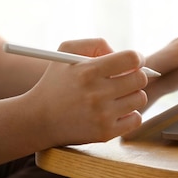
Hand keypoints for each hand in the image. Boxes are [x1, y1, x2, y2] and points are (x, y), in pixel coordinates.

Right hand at [22, 39, 148, 145]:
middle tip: (124, 78)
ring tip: (116, 95)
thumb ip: (96, 44)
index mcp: (88, 71)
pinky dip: (130, 114)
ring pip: (140, 99)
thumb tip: (119, 53)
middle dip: (135, 76)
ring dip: (132, 95)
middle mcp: (97, 94)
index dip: (137, 58)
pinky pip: (136, 119)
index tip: (133, 62)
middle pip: (140, 79)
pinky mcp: (105, 133)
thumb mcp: (66, 52)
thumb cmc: (55, 82)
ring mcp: (102, 115)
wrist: (37, 120)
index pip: (132, 59)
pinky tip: (116, 111)